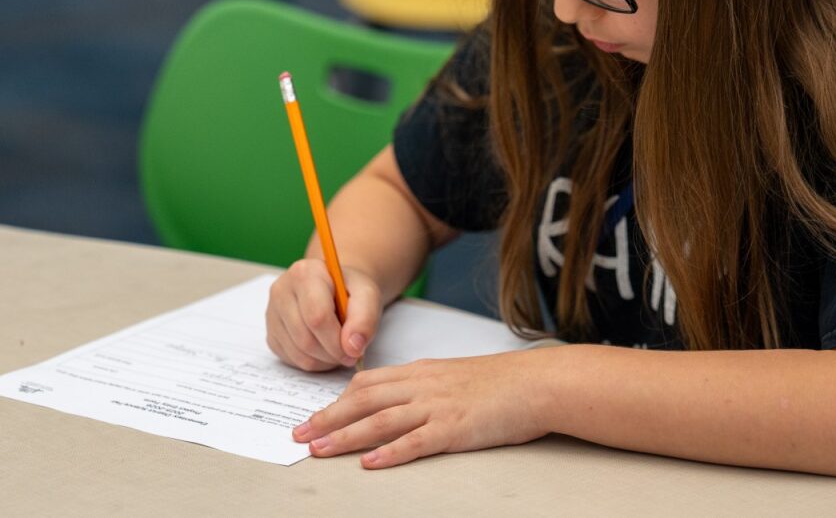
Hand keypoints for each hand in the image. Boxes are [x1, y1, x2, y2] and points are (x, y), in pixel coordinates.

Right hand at [266, 260, 381, 371]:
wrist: (336, 289)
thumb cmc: (350, 291)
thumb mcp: (368, 295)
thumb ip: (365, 318)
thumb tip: (353, 347)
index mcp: (305, 273)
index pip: (317, 316)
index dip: (337, 341)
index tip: (355, 350)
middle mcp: (282, 290)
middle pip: (306, 338)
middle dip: (333, 353)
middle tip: (351, 354)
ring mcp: (272, 313)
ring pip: (298, 353)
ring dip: (325, 360)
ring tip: (340, 350)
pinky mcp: (271, 334)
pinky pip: (292, 360)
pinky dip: (313, 362)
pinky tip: (325, 350)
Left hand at [291, 351, 549, 466]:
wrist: (536, 383)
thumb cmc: (501, 382)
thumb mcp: (454, 376)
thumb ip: (424, 386)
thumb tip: (396, 401)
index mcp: (422, 373)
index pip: (368, 383)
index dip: (337, 400)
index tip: (314, 415)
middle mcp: (424, 386)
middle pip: (365, 400)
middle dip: (328, 418)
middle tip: (300, 434)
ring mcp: (438, 407)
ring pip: (381, 420)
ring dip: (346, 435)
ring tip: (320, 449)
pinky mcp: (455, 429)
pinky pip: (416, 442)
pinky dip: (390, 452)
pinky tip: (370, 462)